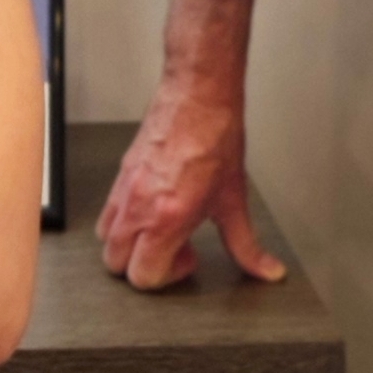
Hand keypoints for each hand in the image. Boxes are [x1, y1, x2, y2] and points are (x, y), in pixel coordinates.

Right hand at [99, 0, 283, 289]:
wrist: (198, 96)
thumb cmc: (215, 138)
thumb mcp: (234, 199)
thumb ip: (247, 245)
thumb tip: (267, 270)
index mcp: (166, 217)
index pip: (143, 275)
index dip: (167, 276)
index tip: (189, 256)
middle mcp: (139, 206)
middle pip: (117, 263)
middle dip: (144, 266)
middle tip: (173, 248)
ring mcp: (125, 188)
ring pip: (105, 239)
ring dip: (129, 245)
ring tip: (160, 230)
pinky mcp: (121, 173)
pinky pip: (107, 212)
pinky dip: (122, 221)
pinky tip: (152, 207)